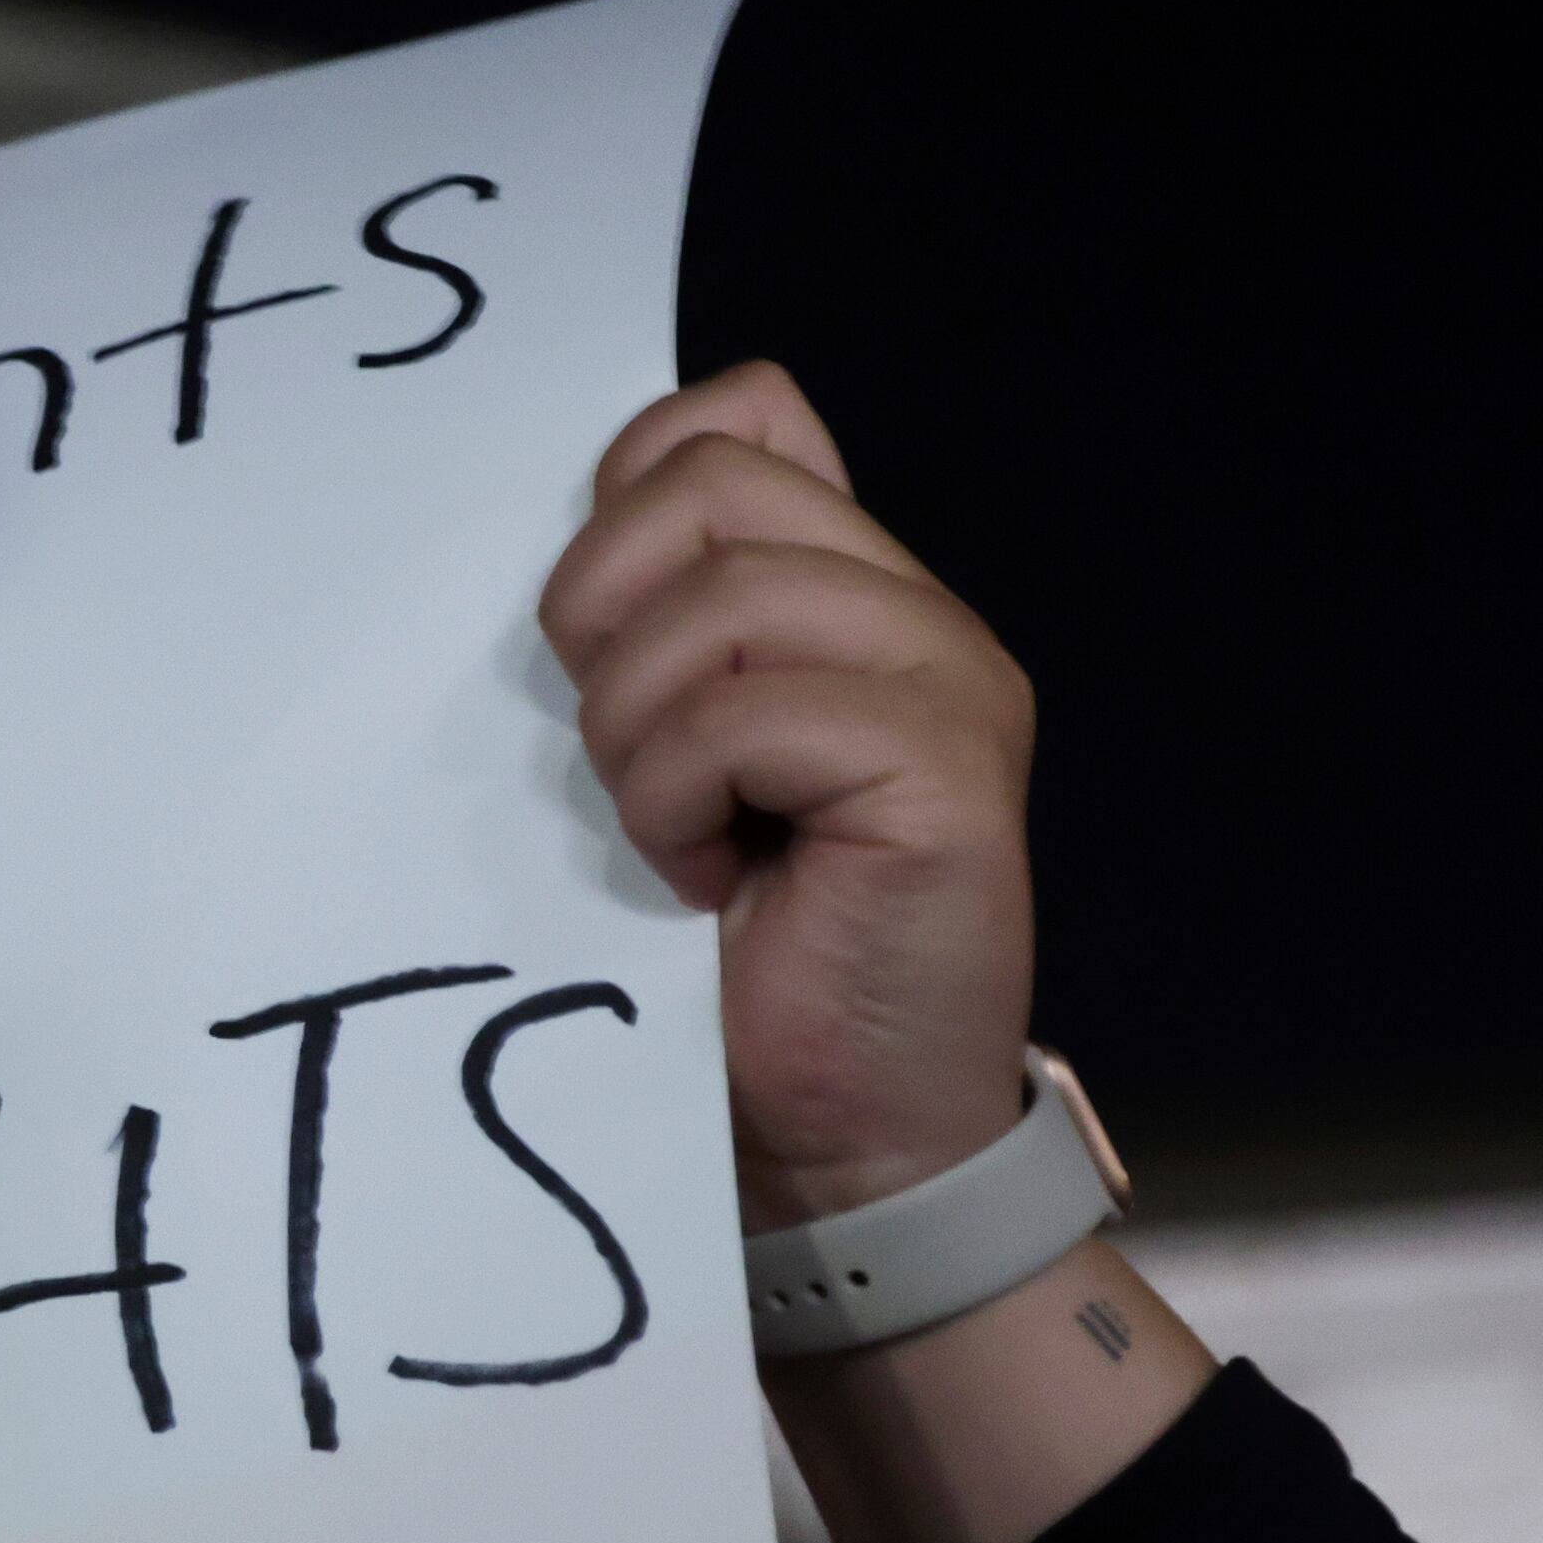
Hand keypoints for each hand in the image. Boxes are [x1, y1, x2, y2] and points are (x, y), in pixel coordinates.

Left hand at [537, 362, 1036, 1228]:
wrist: (826, 1127)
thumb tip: (593, 511)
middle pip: (711, 486)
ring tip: (673, 830)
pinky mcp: (947, 771)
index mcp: (852, 592)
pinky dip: (679, 799)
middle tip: (624, 756)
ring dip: (639, 731)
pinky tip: (709, 877)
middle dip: (606, 618)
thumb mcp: (661, 750)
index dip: (625, 500)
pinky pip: (749, 713)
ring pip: (724, 598)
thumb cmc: (725, 950)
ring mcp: (949, 685)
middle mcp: (917, 616)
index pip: (739, 415)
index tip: (599, 641)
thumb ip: (658, 627)